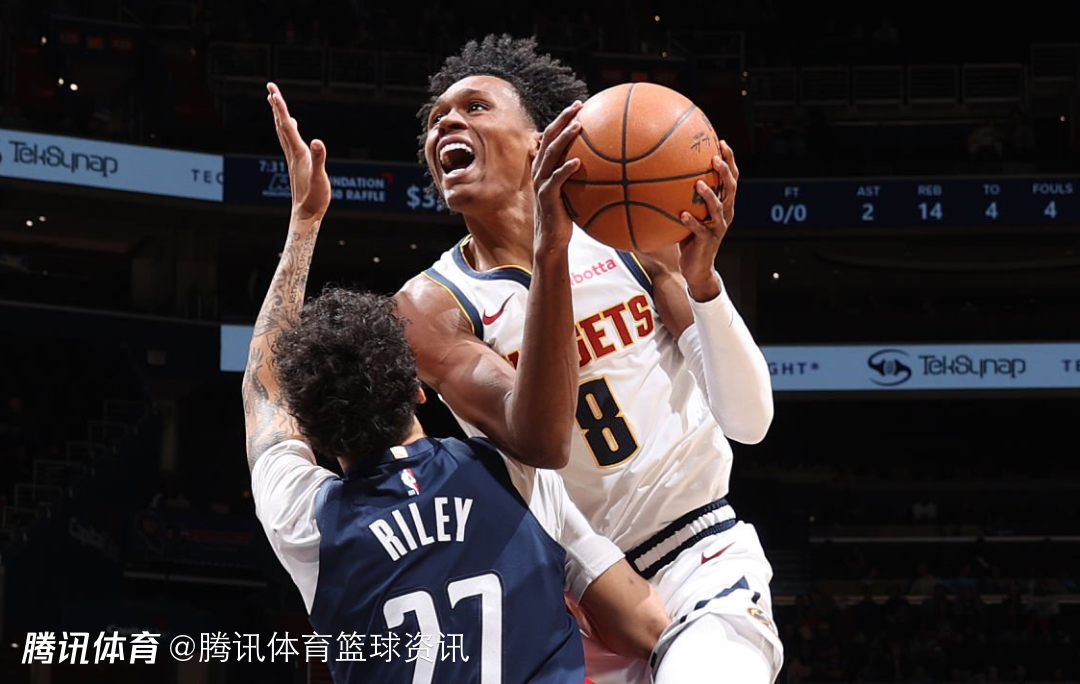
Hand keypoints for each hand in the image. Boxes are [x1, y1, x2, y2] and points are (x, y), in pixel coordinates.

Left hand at [267, 82, 330, 221]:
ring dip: (279, 115)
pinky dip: (288, 128)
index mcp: (298, 153)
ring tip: (274, 101)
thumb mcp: (319, 178)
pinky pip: (289, 140)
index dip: (281, 108)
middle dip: (276, 106)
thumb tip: (317, 141)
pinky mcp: (297, 163)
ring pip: (282, 131)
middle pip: (281, 124)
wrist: (306, 214)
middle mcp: (292, 153)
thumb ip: (319, 159)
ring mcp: (293, 158)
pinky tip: (292, 126)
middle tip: (271, 88)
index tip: (273, 92)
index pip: (287, 126)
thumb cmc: (314, 197)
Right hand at [532, 100, 583, 253]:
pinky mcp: (547, 196)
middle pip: (549, 137)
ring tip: (578, 126)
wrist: (552, 238)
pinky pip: (557, 180)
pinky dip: (566, 169)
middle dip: (563, 119)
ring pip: (551, 154)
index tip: (580, 105)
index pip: (552, 135)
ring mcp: (542, 182)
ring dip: (564, 138)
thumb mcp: (574, 191)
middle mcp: (540, 170)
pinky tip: (579, 162)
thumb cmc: (566, 214)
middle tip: (578, 106)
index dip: (563, 118)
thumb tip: (611, 166)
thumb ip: (583, 176)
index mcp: (545, 165)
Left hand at [677, 140, 738, 300]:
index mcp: (724, 204)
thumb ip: (684, 196)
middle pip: (731, 188)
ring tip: (699, 183)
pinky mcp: (707, 241)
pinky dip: (692, 221)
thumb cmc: (690, 237)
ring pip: (719, 208)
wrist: (697, 267)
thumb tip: (663, 173)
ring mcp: (718, 228)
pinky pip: (700, 229)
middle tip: (715, 158)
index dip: (730, 160)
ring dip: (709, 195)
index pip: (732, 178)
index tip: (721, 142)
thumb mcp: (690, 212)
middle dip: (724, 172)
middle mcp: (725, 213)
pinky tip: (682, 214)